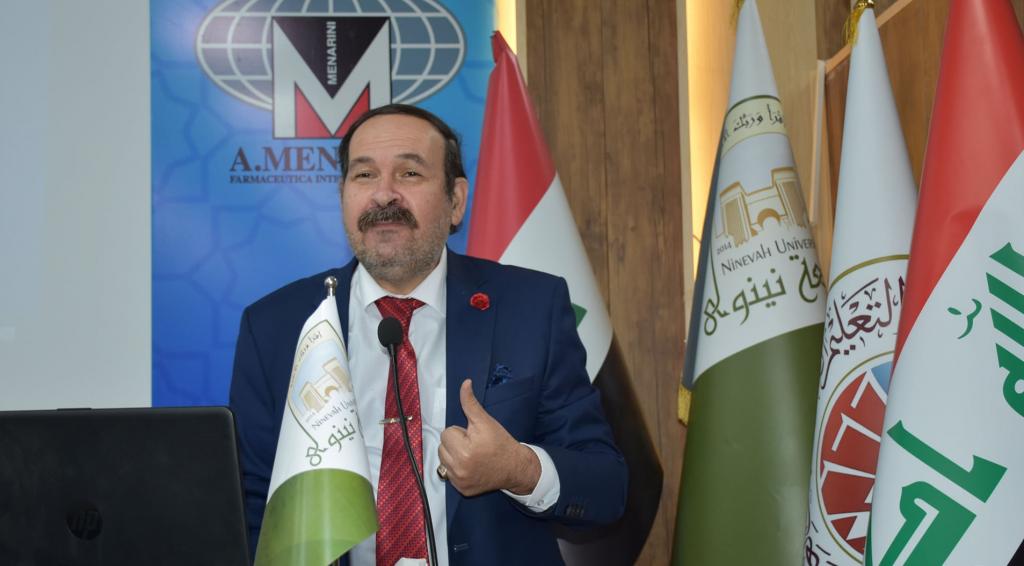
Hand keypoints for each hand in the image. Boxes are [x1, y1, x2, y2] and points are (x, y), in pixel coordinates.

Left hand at [438, 379, 540, 496]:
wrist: (514, 467)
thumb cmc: (500, 442)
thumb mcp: (486, 421)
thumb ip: (471, 403)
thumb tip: (465, 383)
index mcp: (465, 450)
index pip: (446, 433)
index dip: (461, 432)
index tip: (474, 437)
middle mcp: (461, 468)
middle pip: (442, 447)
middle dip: (455, 443)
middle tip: (473, 446)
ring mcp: (460, 481)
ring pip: (443, 460)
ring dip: (453, 456)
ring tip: (471, 456)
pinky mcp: (462, 490)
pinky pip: (448, 474)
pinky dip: (456, 470)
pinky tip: (470, 467)